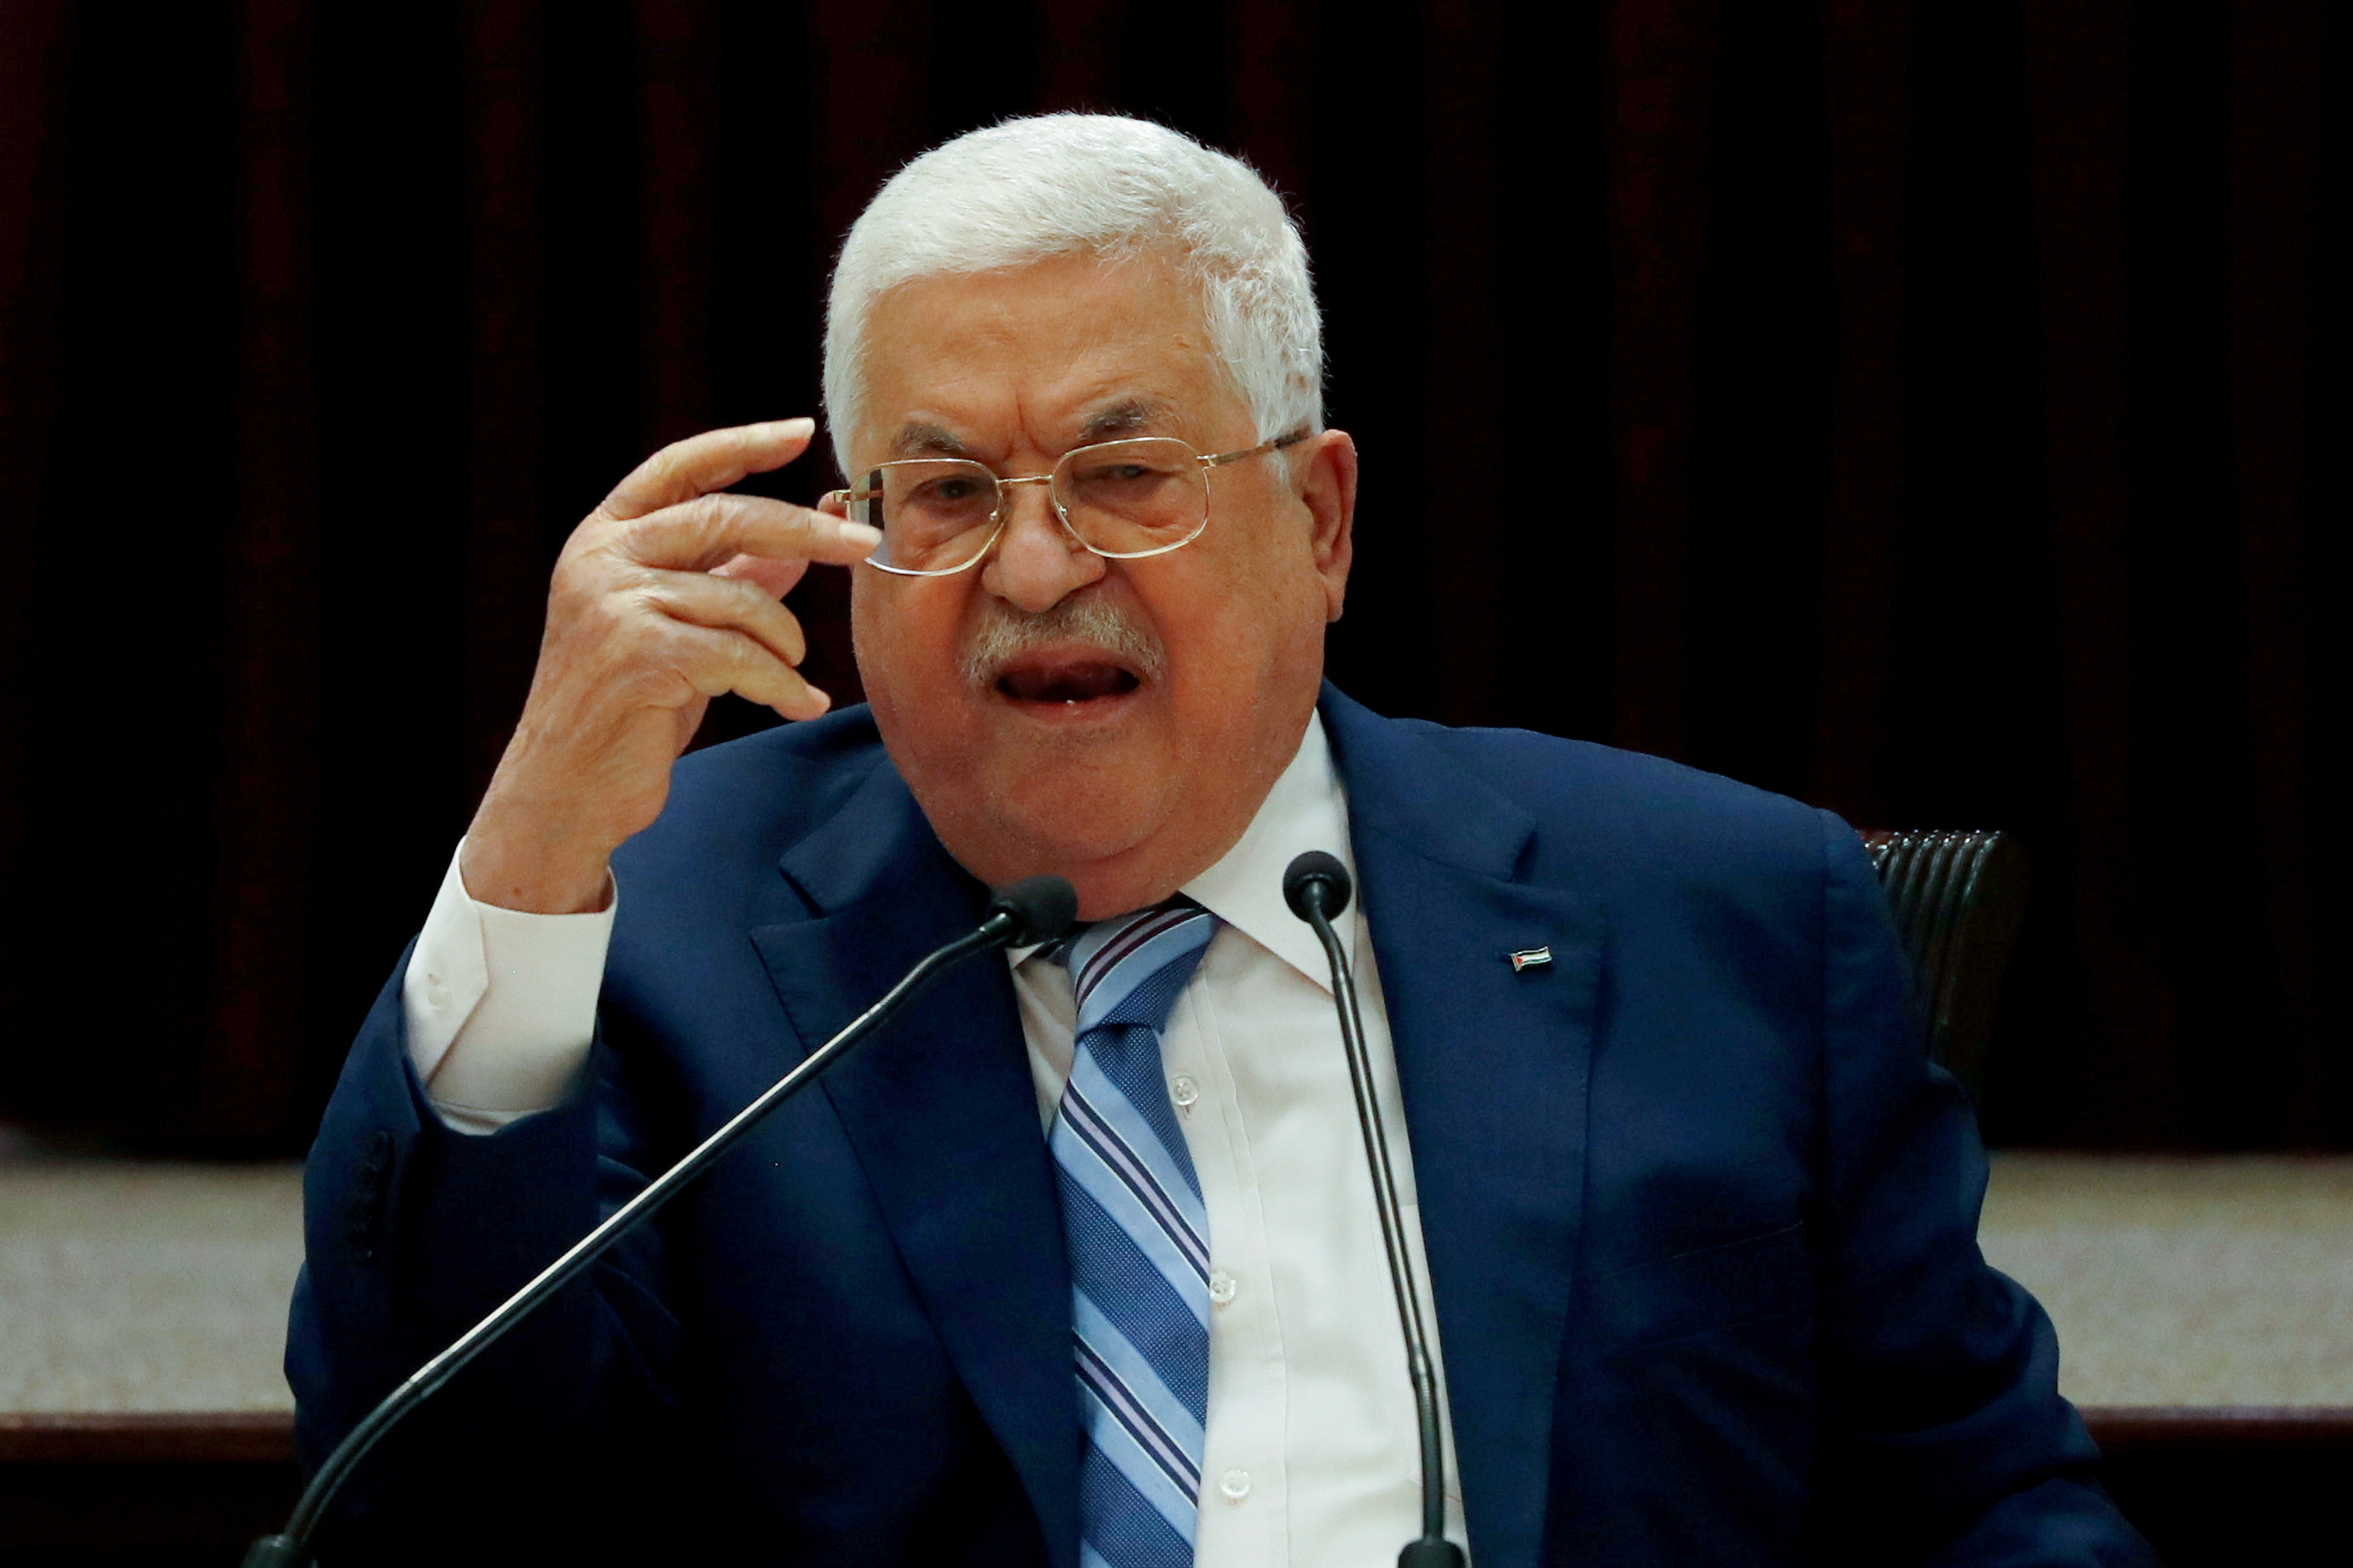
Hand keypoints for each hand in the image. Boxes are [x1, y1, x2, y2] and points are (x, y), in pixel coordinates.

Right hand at [461, 419, 880, 913]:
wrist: (564, 789)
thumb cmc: (628, 705)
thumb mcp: (679, 628)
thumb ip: (730, 578)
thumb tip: (802, 541)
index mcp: (604, 536)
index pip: (680, 468)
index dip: (742, 444)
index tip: (800, 431)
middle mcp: (599, 558)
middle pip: (725, 517)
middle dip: (805, 529)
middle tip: (865, 542)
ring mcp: (611, 604)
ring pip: (741, 598)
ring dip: (785, 640)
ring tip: (793, 674)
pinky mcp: (634, 655)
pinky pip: (740, 655)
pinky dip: (782, 683)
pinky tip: (798, 704)